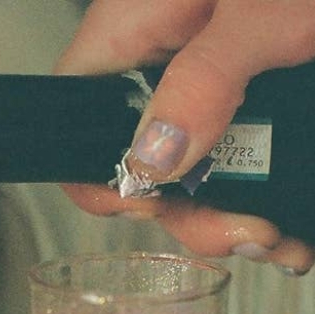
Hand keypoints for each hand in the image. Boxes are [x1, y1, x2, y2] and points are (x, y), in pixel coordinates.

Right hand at [56, 0, 314, 273]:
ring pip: (195, 170)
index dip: (104, 178)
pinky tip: (290, 219)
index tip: (159, 204)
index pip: (75, 122)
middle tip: (248, 234)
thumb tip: (153, 160)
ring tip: (283, 239)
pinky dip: (265, 193)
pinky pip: (242, 155)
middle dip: (191, 213)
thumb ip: (203, 83)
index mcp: (135, 30)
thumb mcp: (261, 14)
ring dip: (233, 215)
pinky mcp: (253, 89)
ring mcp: (209, 80)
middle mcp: (163, 61)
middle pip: (143, 163)